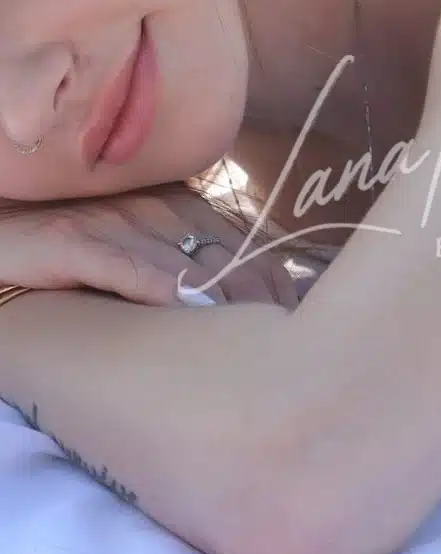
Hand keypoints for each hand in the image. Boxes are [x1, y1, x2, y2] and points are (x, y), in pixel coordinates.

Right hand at [0, 185, 299, 308]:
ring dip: (222, 300)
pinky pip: (125, 266)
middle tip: (287, 347)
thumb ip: (193, 260)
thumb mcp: (145, 246)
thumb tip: (248, 301)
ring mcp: (116, 223)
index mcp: (183, 206)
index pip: (247, 245)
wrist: (4, 239)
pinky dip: (157, 287)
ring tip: (252, 338)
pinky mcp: (75, 241)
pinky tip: (183, 309)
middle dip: (260, 302)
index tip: (298, 322)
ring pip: (185, 264)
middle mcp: (156, 208)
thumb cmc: (81, 249)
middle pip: (228, 257)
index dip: (276, 285)